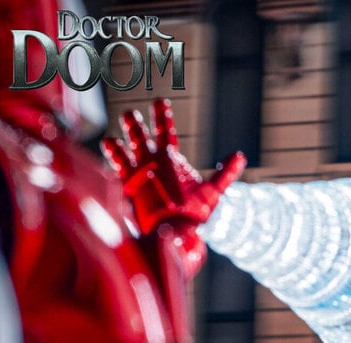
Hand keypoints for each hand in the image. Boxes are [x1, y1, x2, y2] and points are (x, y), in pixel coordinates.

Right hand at [101, 98, 245, 235]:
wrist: (178, 233)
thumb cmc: (195, 214)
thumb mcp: (213, 192)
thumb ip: (226, 173)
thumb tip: (240, 156)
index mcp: (171, 160)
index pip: (164, 131)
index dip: (161, 116)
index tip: (160, 100)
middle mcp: (152, 163)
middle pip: (140, 136)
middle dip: (134, 124)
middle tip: (131, 115)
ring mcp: (139, 174)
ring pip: (125, 150)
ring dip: (119, 141)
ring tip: (113, 138)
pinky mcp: (128, 187)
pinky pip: (117, 169)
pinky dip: (114, 158)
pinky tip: (110, 148)